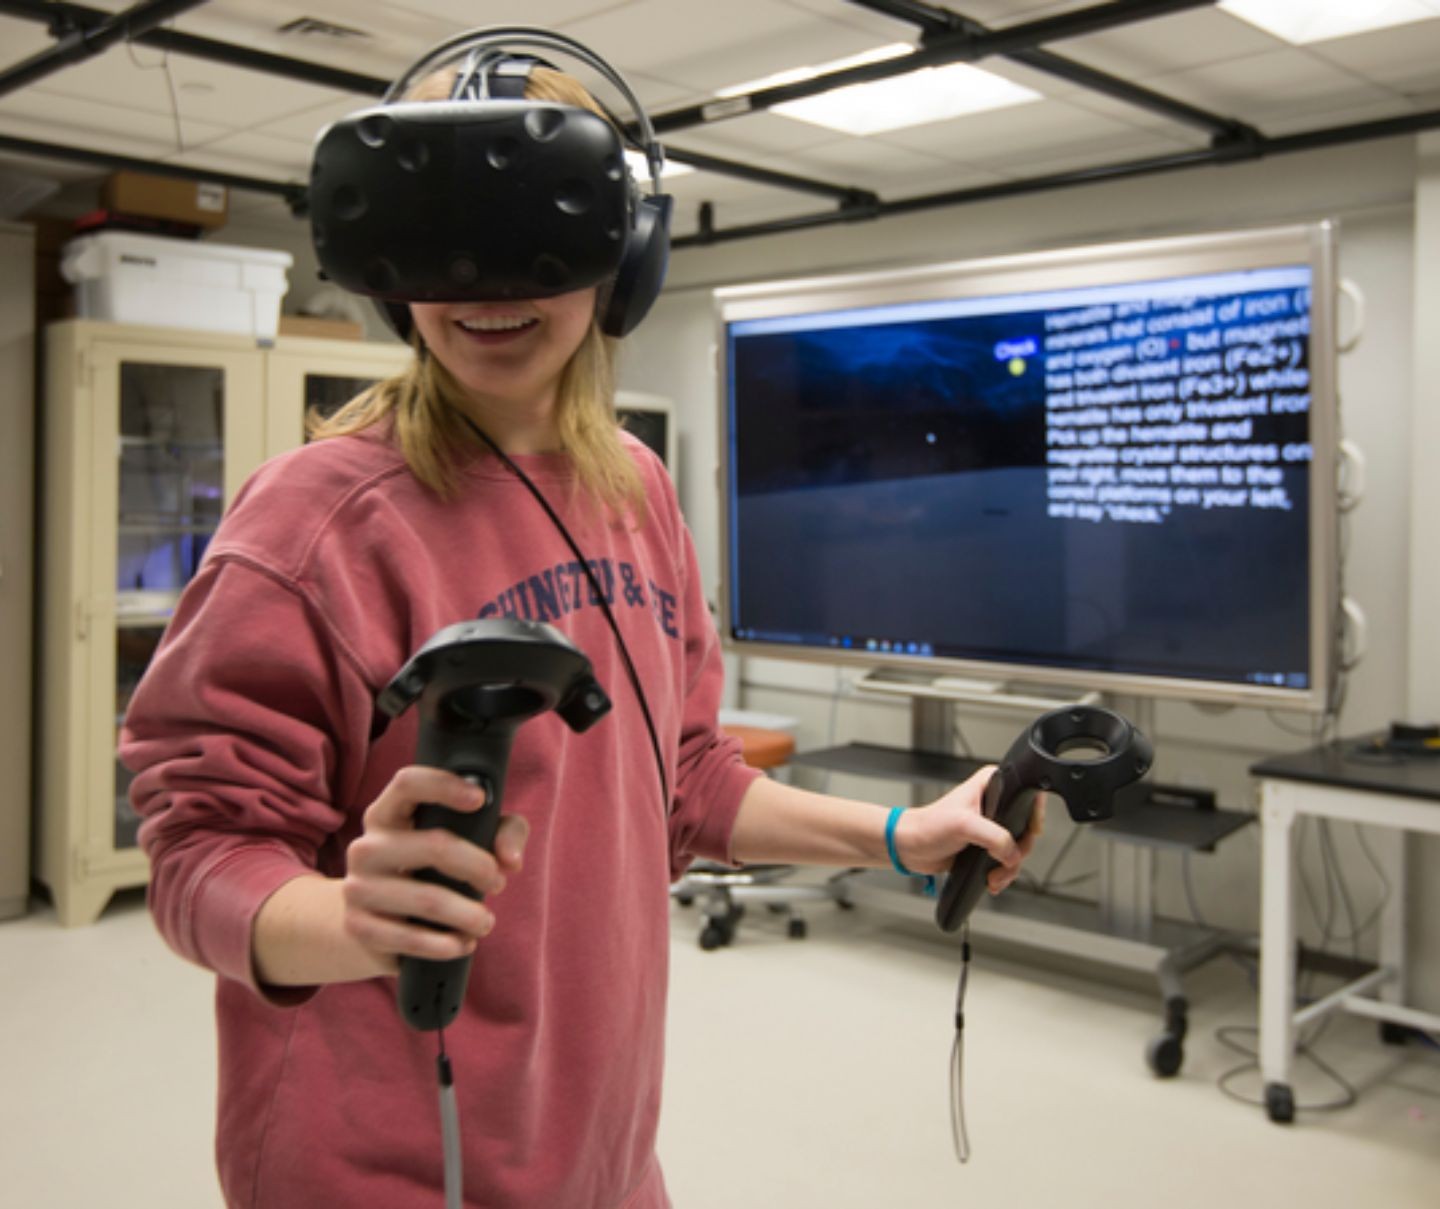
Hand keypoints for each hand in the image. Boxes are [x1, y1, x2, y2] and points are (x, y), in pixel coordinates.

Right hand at [341, 766, 528, 970]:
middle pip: (435, 845)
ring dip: (469, 914)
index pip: (408, 783)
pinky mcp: (360, 928)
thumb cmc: (427, 872)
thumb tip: (512, 860)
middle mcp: (366, 847)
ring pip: (429, 898)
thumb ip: (502, 833)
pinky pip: (412, 938)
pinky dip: (447, 944)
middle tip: (499, 883)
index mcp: (386, 814)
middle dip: (479, 866)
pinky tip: (463, 943)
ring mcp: (358, 888)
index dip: (445, 785)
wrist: (368, 923)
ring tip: (485, 922)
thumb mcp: (464, 841)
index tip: (480, 799)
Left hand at [894, 766, 1045, 894]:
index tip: (1030, 833)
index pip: (1027, 795)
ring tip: (994, 877)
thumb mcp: (964, 824)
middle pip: (1026, 829)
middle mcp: (995, 803)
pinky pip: (1007, 860)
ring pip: (1018, 849)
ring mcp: (992, 826)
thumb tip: (1013, 853)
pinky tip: (993, 880)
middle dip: (1018, 852)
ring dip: (1009, 868)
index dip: (1034, 816)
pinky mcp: (987, 845)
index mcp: (992, 785)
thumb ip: (994, 836)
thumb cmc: (928, 825)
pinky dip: (1003, 873)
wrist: (910, 847)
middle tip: (1005, 863)